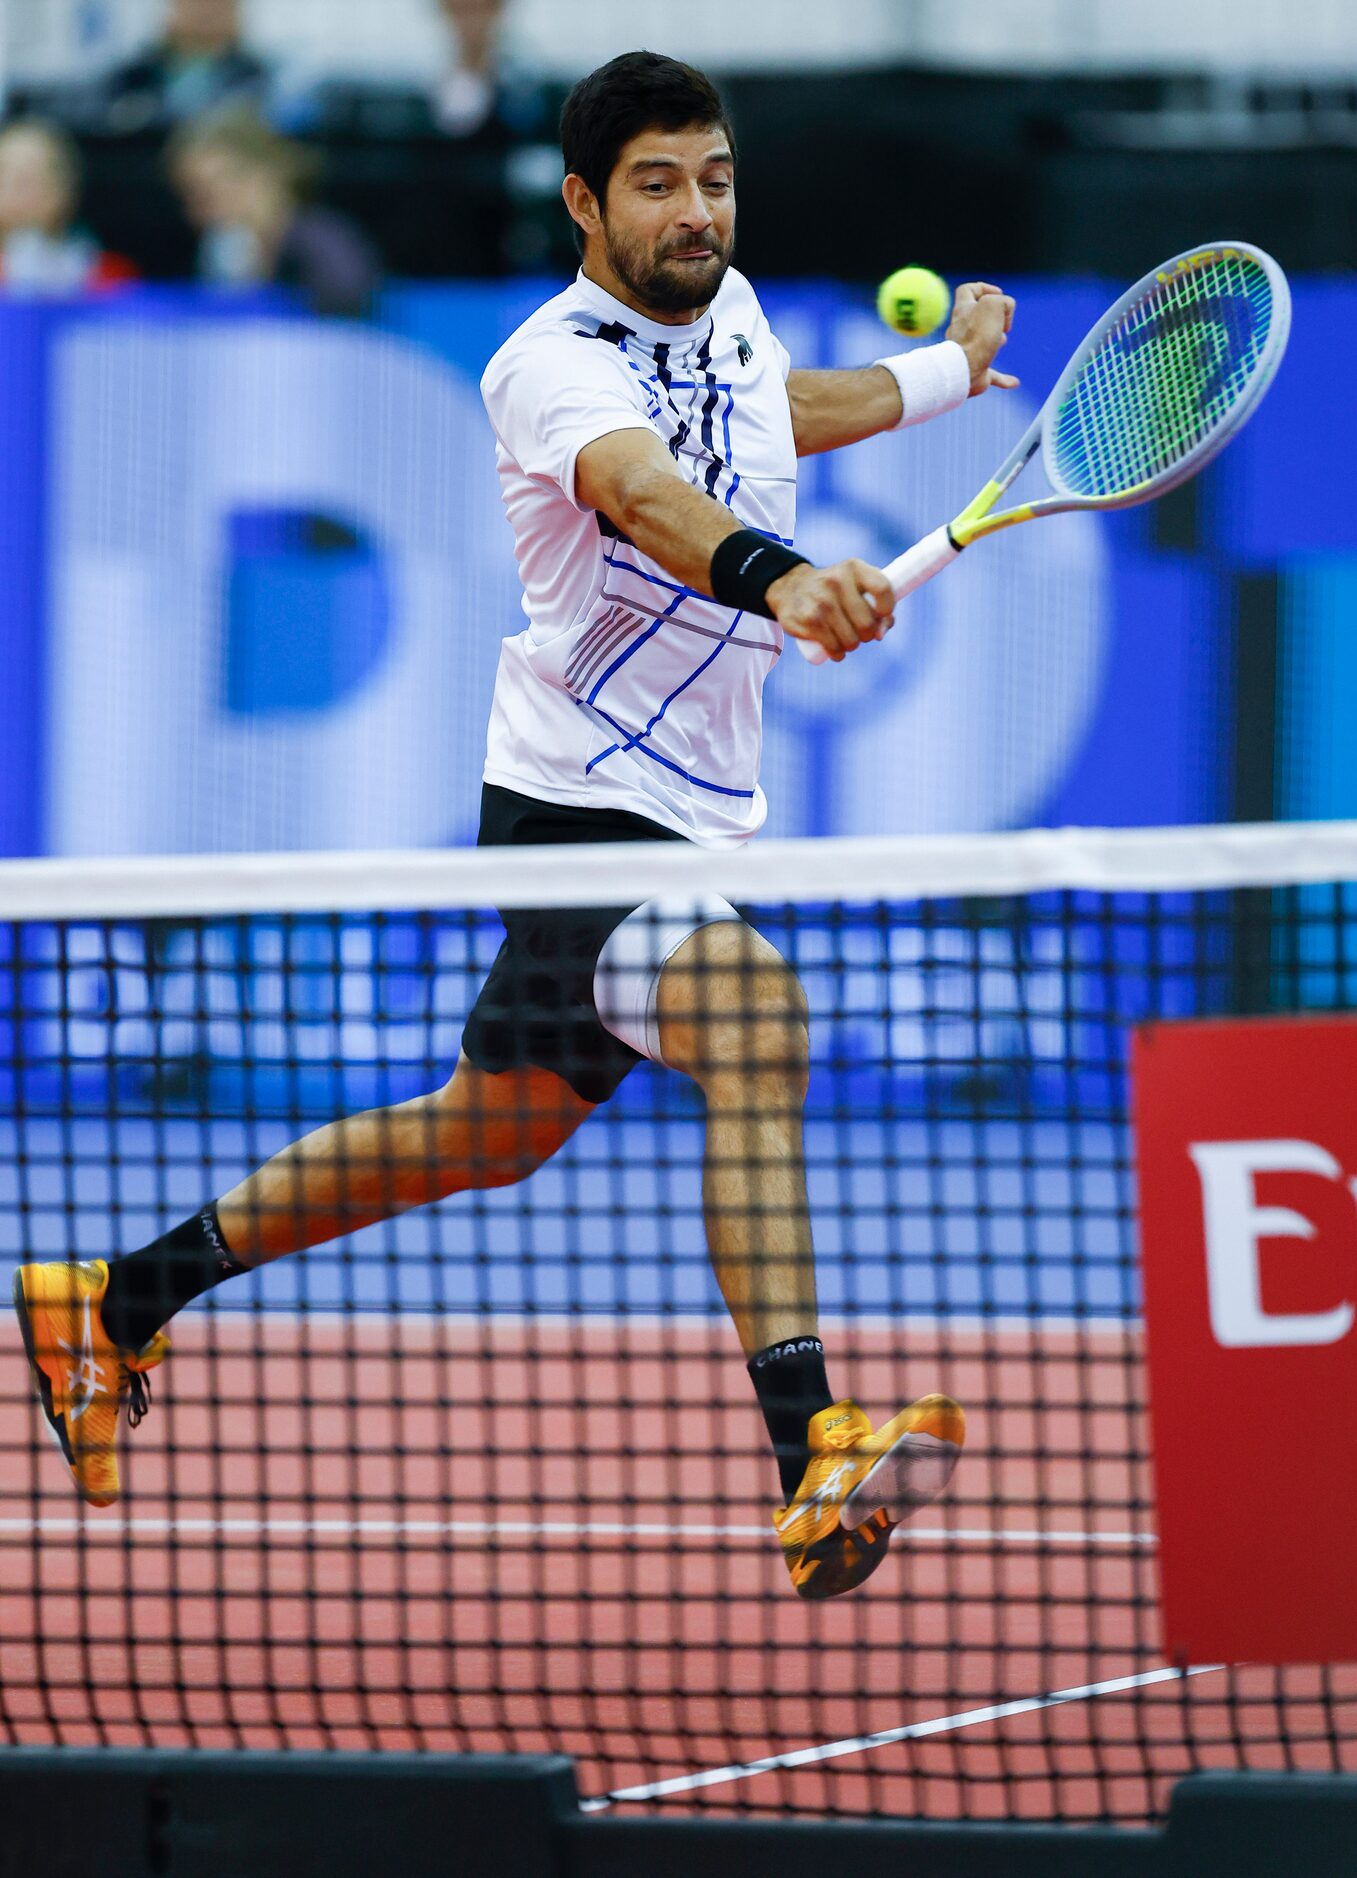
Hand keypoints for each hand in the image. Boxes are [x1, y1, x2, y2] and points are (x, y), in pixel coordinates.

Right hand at [766, 559, 894, 661]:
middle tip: (859, 631)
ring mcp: (822, 601)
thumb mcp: (856, 587)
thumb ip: (878, 607)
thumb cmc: (834, 592)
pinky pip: (834, 648)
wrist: (791, 588)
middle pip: (867, 623)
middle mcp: (837, 581)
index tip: (882, 615)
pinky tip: (835, 649)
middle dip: (867, 634)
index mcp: (854, 568)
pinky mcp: (809, 620)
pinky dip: (837, 653)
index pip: (882, 588)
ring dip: (852, 645)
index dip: (887, 608)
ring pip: (852, 640)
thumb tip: (880, 634)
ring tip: (844, 638)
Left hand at [946, 281, 1019, 397]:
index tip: (999, 294)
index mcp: (963, 311)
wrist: (963, 369)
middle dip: (991, 317)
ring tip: (1002, 341)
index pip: (967, 291)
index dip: (983, 288)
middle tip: (1002, 321)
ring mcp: (966, 352)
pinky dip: (1002, 378)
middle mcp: (961, 331)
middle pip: (974, 318)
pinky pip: (990, 375)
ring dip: (993, 341)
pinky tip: (1014, 383)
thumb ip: (1003, 302)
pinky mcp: (974, 374)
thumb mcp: (993, 304)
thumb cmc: (976, 336)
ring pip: (979, 344)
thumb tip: (1006, 314)